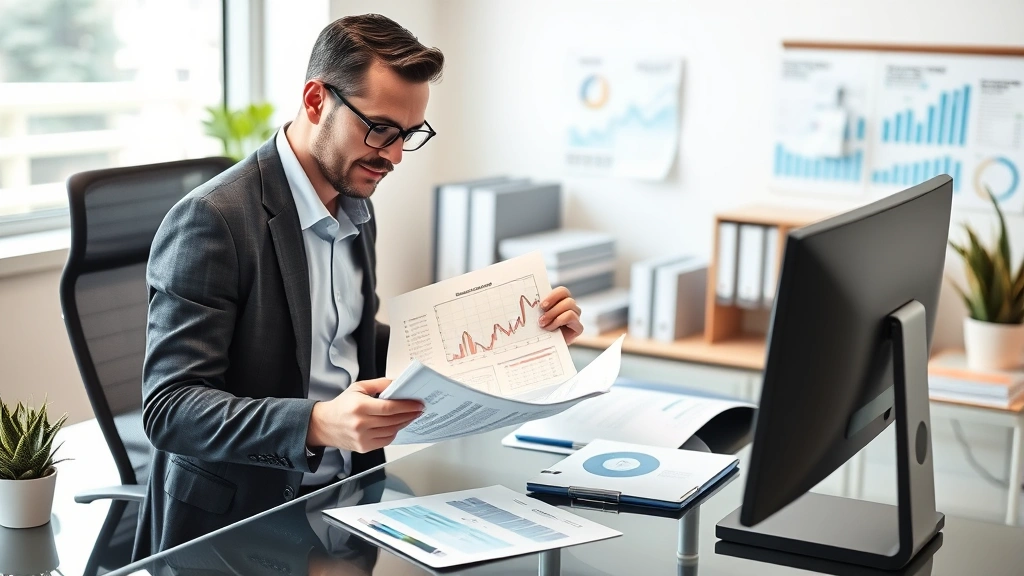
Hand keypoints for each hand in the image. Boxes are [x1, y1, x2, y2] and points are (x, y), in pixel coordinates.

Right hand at [307, 378, 422, 452]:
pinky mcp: (364, 447)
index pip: (389, 407)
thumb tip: (397, 383)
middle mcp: (361, 424)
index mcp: (359, 406)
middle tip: (419, 409)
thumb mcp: (358, 388)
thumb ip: (379, 384)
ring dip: (404, 423)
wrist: (324, 425)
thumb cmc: (341, 405)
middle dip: (409, 414)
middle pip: (393, 420)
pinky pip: (386, 440)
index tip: (418, 404)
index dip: (406, 406)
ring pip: (392, 431)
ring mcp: (362, 438)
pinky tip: (397, 425)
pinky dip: (394, 432)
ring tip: (410, 416)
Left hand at [538, 286, 582, 344]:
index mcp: (562, 301)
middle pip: (567, 298)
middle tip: (541, 317)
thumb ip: (537, 308)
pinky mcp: (578, 327)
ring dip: (554, 314)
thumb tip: (525, 299)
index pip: (562, 291)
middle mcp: (571, 307)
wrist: (547, 346)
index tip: (541, 305)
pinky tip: (551, 328)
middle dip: (552, 307)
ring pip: (569, 305)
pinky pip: (571, 317)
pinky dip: (559, 321)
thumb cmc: (542, 329)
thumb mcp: (538, 316)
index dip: (553, 296)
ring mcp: (576, 316)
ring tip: (543, 324)